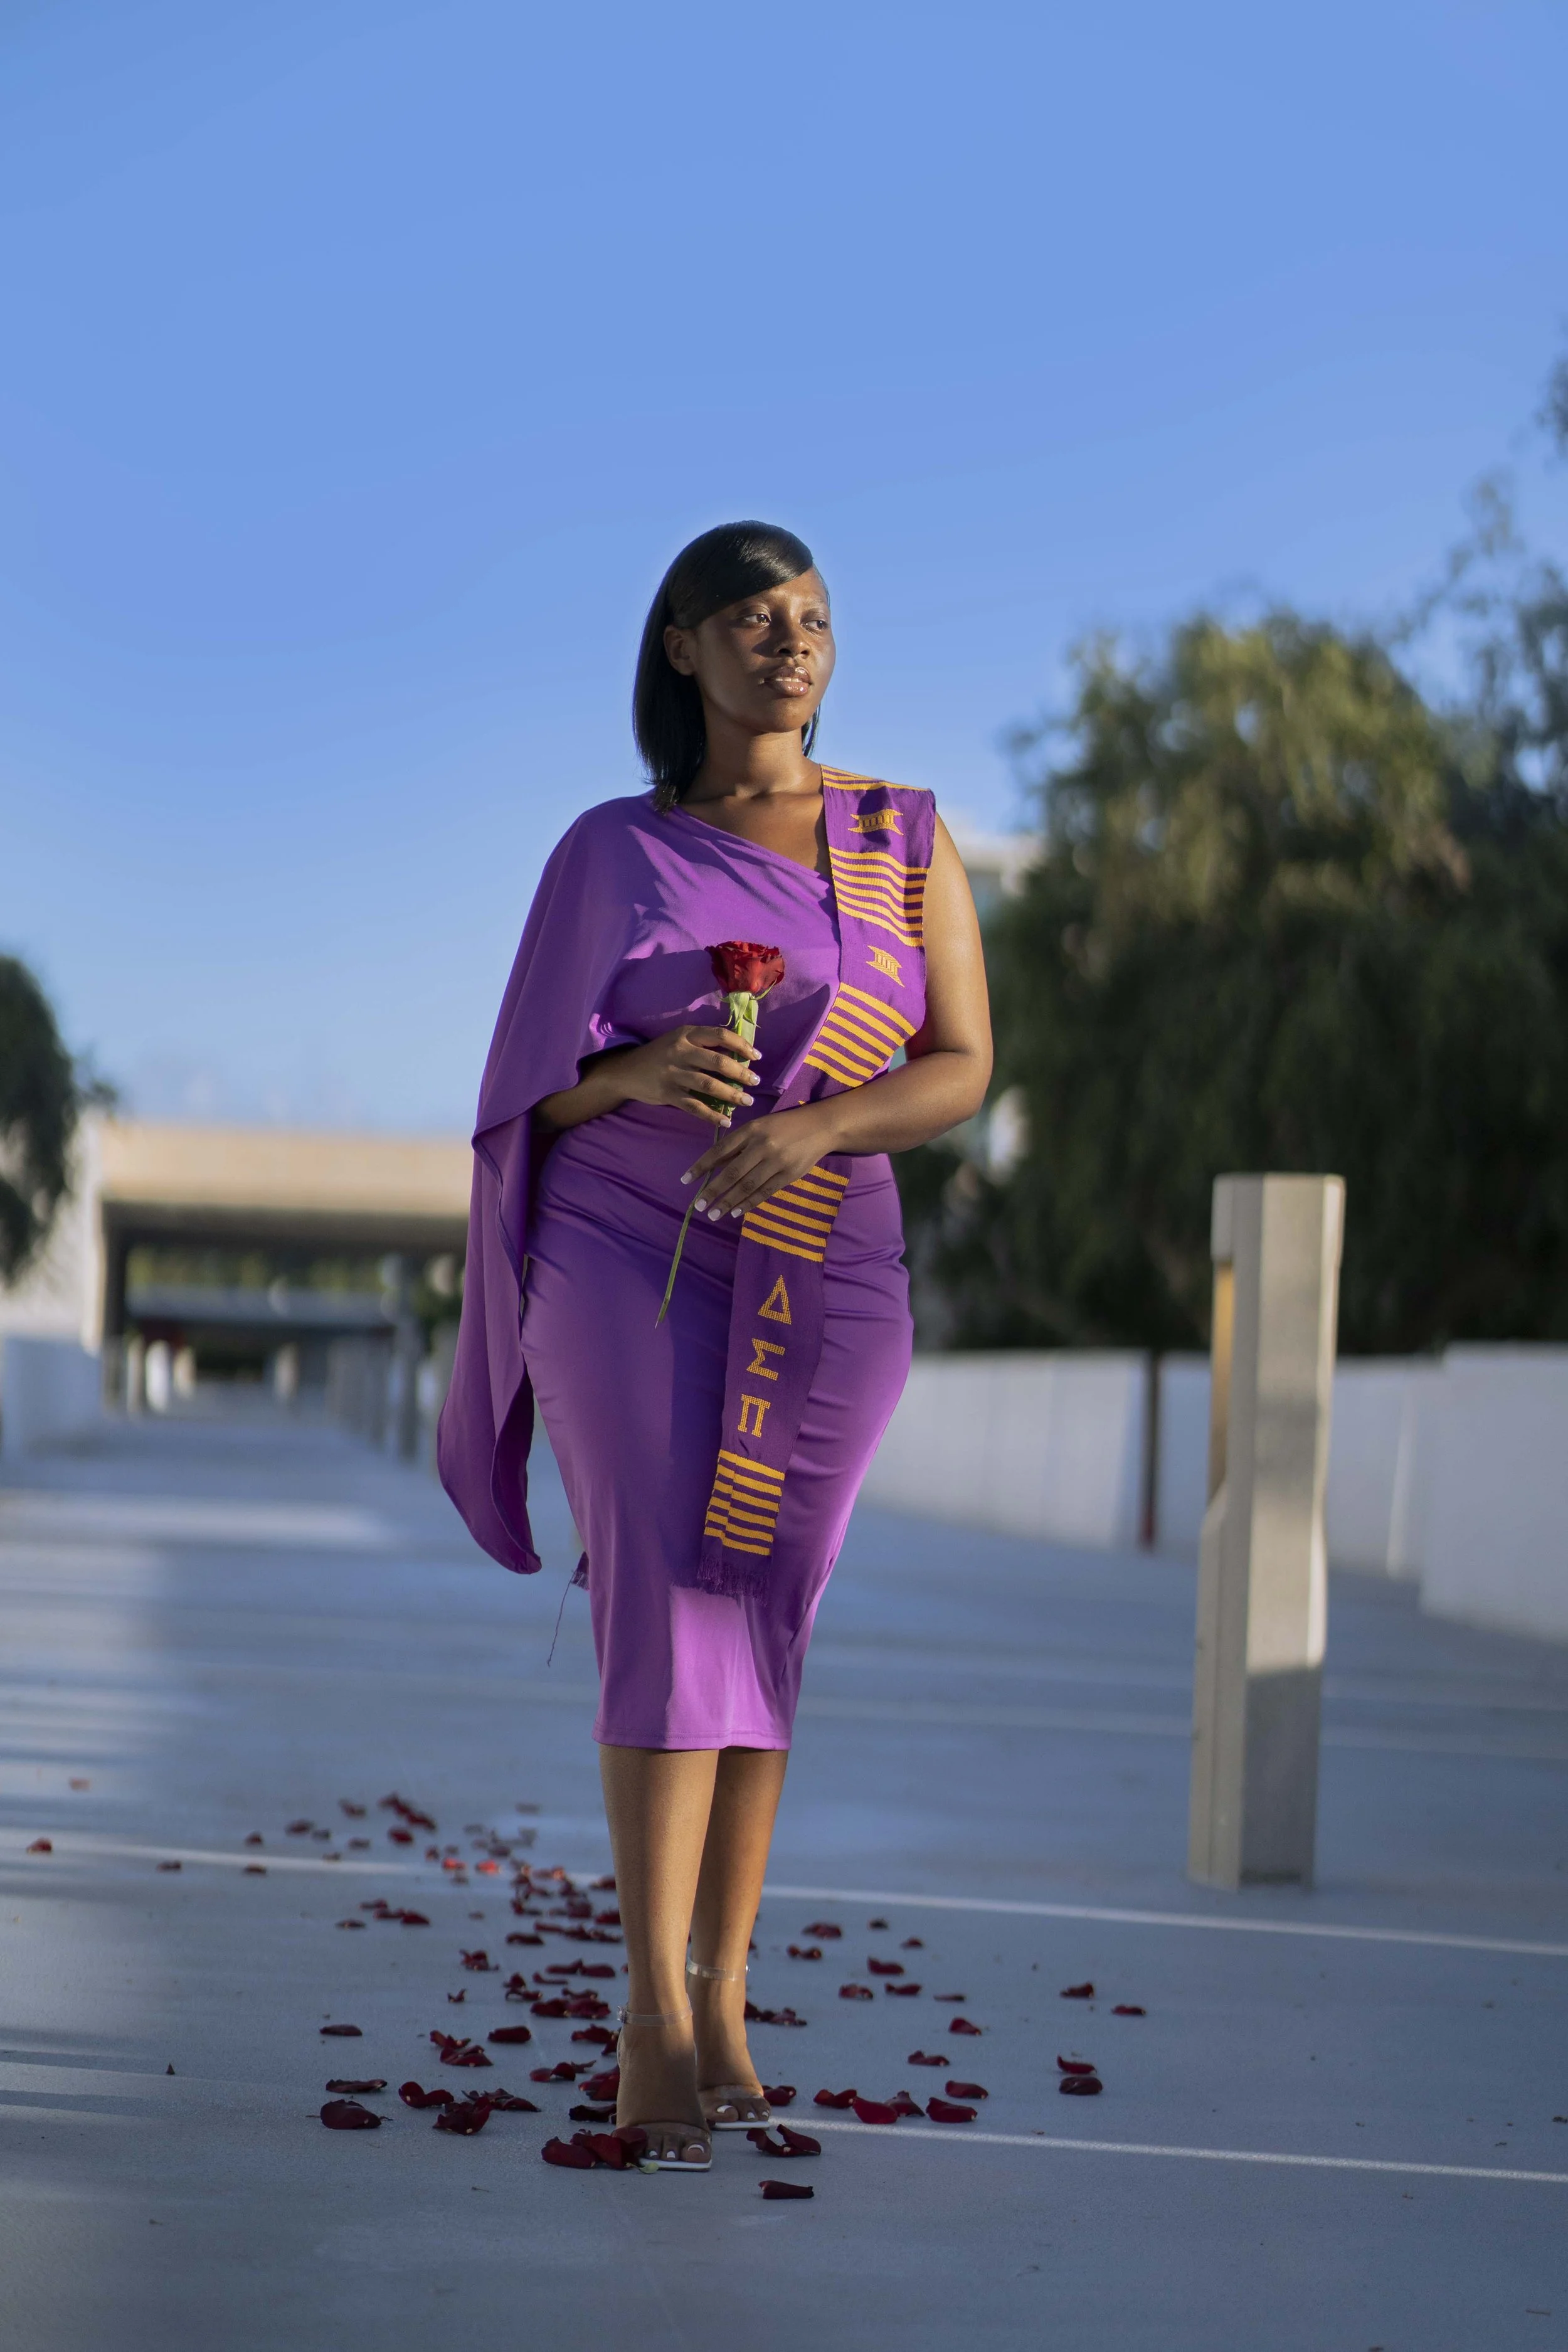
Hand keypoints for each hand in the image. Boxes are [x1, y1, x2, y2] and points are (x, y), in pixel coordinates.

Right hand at [617, 1025, 757, 1127]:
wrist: (627, 1071)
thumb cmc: (660, 1054)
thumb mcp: (679, 1040)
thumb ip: (703, 1044)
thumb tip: (738, 1054)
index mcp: (686, 1034)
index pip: (720, 1035)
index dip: (741, 1045)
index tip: (756, 1056)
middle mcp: (680, 1052)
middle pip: (718, 1062)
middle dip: (741, 1073)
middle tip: (756, 1081)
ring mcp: (673, 1074)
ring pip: (709, 1085)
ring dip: (731, 1095)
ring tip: (747, 1101)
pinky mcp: (668, 1094)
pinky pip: (694, 1106)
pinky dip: (712, 1115)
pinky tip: (725, 1121)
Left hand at [682, 1104, 840, 1219]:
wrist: (820, 1126)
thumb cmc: (783, 1125)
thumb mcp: (758, 1127)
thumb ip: (738, 1145)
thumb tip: (713, 1166)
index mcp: (751, 1130)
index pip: (720, 1151)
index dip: (701, 1166)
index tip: (686, 1181)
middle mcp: (762, 1146)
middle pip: (732, 1173)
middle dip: (712, 1190)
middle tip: (698, 1205)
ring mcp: (776, 1162)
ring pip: (747, 1186)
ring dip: (728, 1202)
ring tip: (713, 1214)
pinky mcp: (789, 1175)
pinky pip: (764, 1192)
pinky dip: (748, 1203)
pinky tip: (735, 1212)